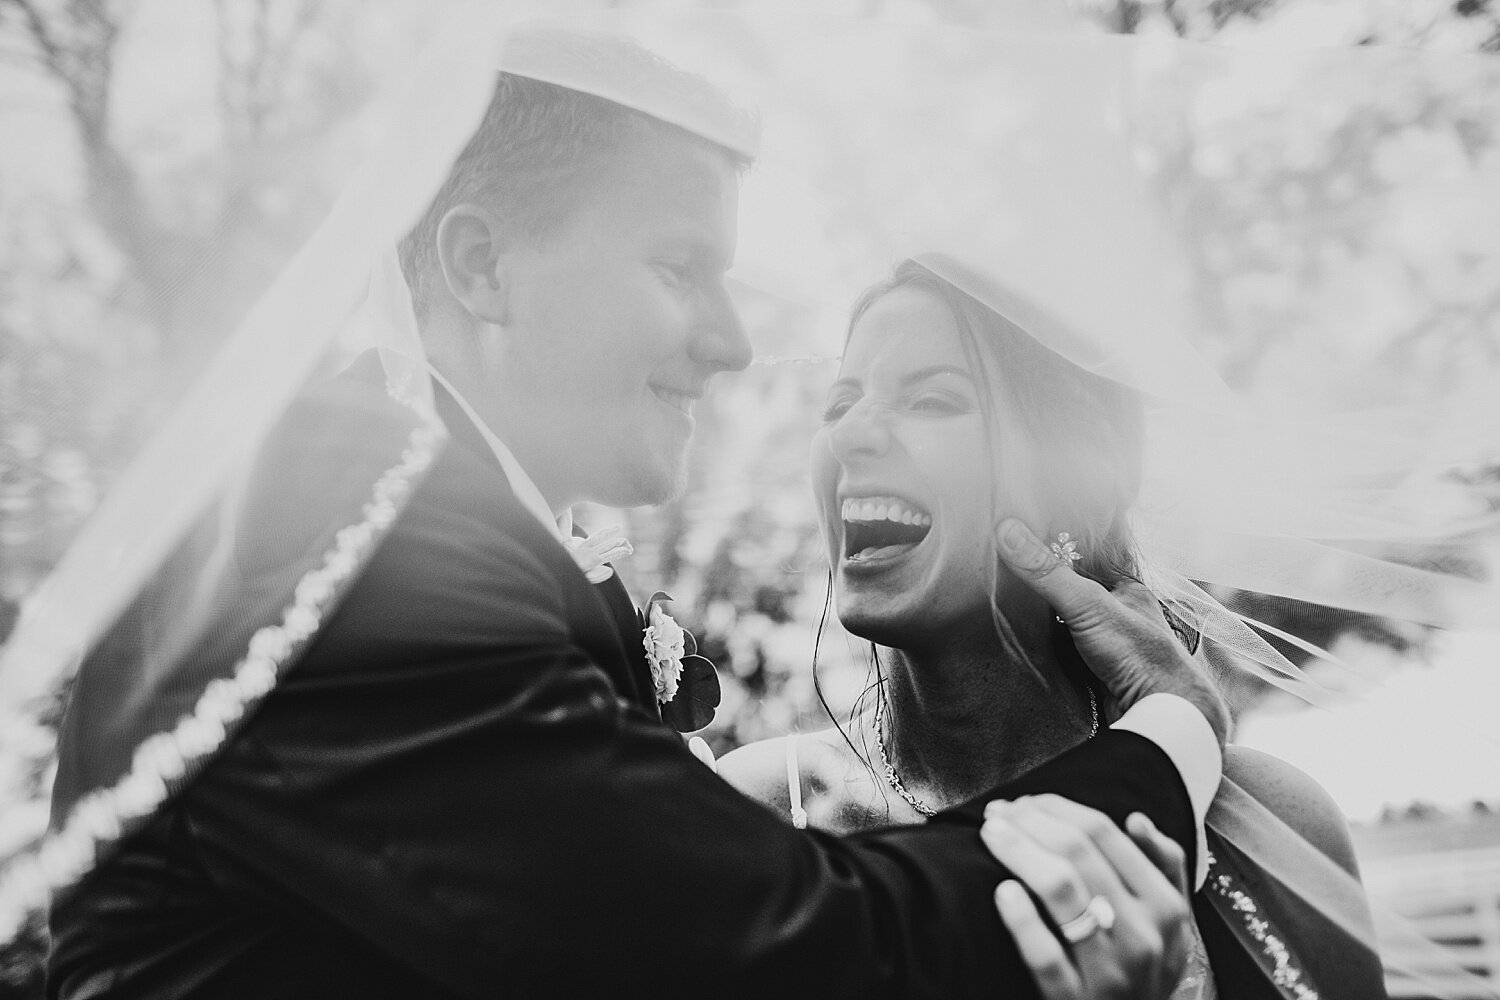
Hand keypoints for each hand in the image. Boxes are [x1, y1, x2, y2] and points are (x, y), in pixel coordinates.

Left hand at [983, 795, 1191, 999]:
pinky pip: (1043, 953)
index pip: (1104, 833)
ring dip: (1017, 851)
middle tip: (998, 813)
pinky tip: (1001, 891)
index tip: (1025, 802)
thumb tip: (1136, 820)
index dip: (1057, 808)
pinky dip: (1020, 917)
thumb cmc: (1145, 969)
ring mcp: (1109, 972)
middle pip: (1076, 852)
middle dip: (1029, 821)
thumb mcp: (1173, 923)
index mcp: (1165, 907)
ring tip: (991, 834)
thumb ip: (1166, 867)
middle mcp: (1142, 936)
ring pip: (1059, 891)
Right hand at [995, 518, 1228, 746]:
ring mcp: (1106, 642)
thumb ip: (1047, 572)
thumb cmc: (1138, 653)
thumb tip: (1008, 531)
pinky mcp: (1094, 670)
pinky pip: (1061, 650)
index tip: (1018, 534)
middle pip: (1072, 589)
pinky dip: (1043, 644)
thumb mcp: (1087, 604)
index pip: (1085, 557)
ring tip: (1003, 600)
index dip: (1054, 546)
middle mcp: (1118, 612)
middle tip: (1002, 567)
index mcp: (1125, 588)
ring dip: (1040, 617)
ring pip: (1065, 621)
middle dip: (1042, 583)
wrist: (1159, 714)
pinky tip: (1022, 638)